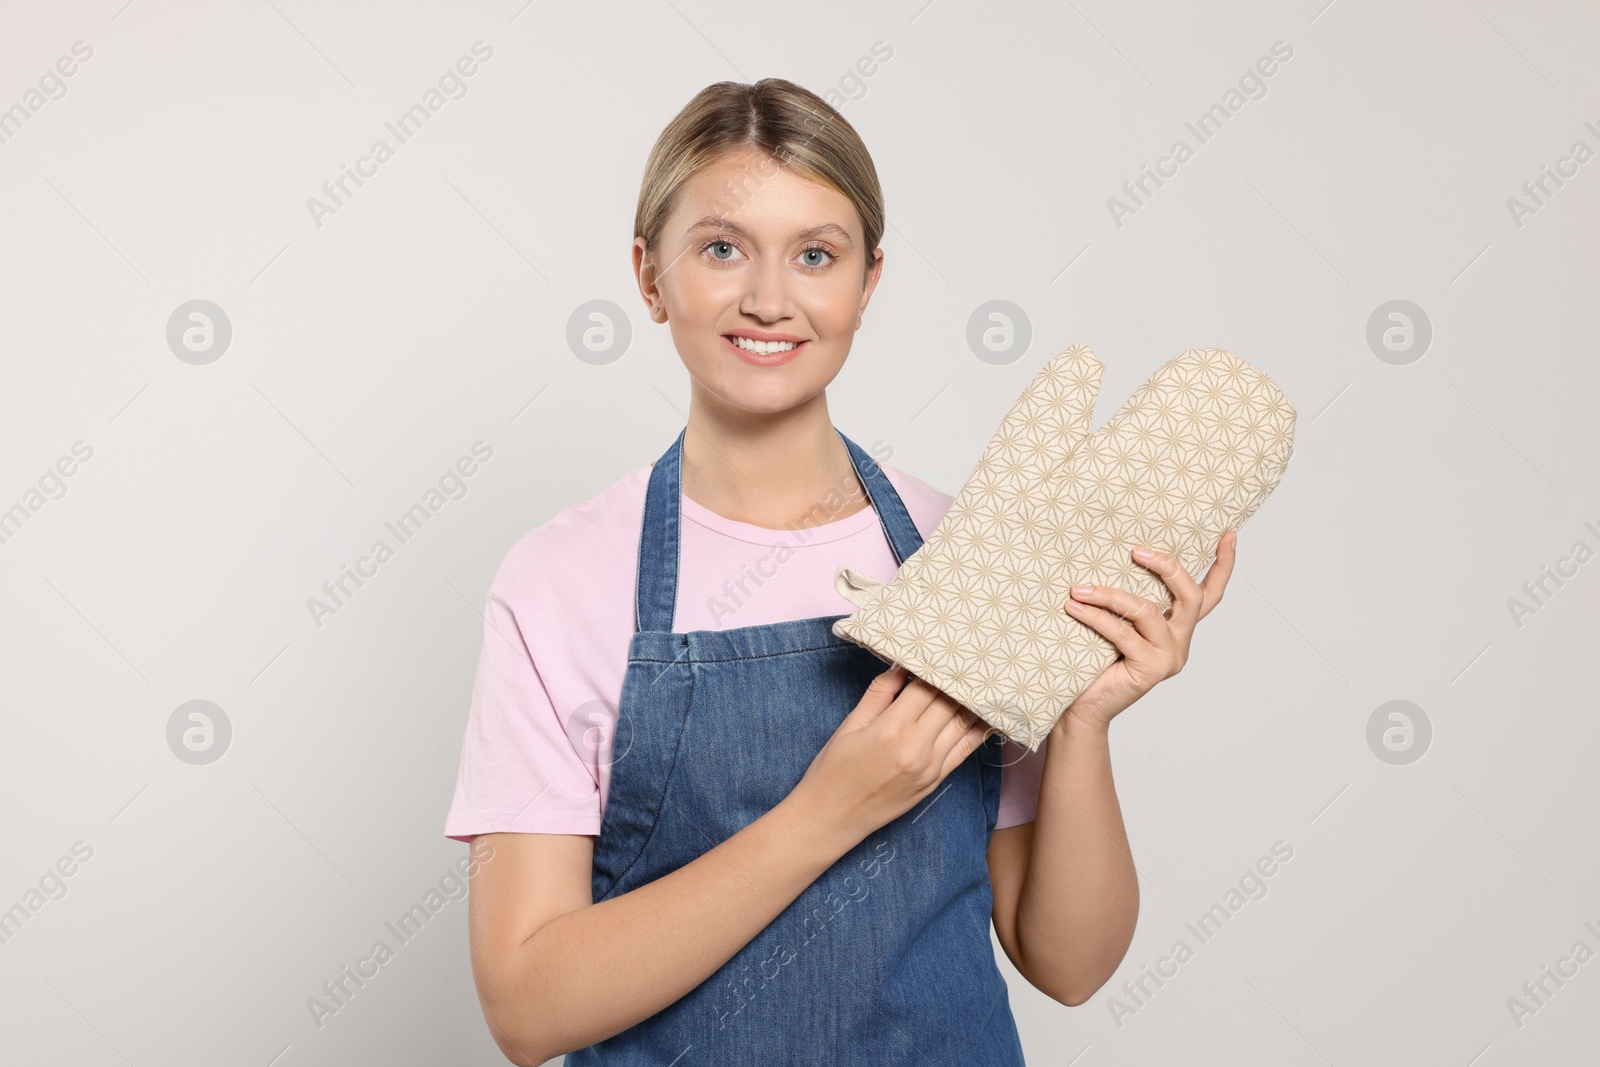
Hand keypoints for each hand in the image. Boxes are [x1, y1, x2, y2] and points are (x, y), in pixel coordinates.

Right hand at [794, 665, 994, 844]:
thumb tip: (901, 666)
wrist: (831, 818)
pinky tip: (989, 715)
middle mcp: (917, 748)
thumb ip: (879, 694)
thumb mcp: (850, 725)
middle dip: (956, 680)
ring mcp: (931, 767)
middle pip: (948, 703)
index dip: (933, 668)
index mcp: (892, 729)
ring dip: (972, 701)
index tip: (939, 653)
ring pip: (963, 724)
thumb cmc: (833, 769)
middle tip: (964, 661)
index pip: (925, 688)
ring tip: (982, 680)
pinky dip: (978, 730)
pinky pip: (965, 750)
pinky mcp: (936, 781)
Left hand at [1057, 530, 1237, 731]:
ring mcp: (1169, 657)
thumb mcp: (1119, 623)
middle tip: (1136, 550)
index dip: (1222, 565)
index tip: (1229, 534)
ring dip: (1110, 595)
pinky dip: (1096, 617)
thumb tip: (1110, 554)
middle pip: (1191, 596)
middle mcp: (1180, 642)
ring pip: (1147, 611)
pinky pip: (1122, 633)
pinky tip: (1074, 607)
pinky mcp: (1151, 669)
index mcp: (1178, 628)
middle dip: (1167, 567)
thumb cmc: (1096, 661)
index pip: (1210, 595)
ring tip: (1079, 589)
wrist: (1084, 706)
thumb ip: (1127, 601)